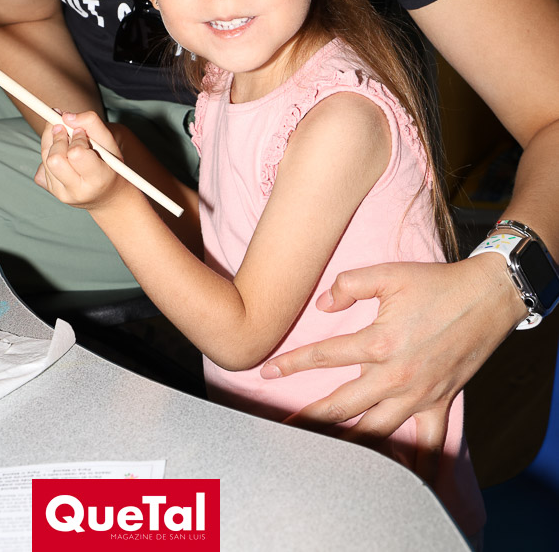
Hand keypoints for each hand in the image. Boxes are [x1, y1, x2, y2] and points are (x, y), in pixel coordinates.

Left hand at [34, 110, 125, 210]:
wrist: (106, 196)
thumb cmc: (110, 167)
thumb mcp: (110, 144)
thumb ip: (92, 123)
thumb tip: (65, 116)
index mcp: (97, 180)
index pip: (76, 153)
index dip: (76, 137)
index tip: (80, 131)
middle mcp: (76, 191)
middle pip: (54, 159)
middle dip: (59, 138)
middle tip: (68, 131)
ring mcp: (60, 193)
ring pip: (45, 158)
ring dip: (53, 143)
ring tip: (67, 142)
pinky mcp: (49, 190)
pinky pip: (41, 165)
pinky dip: (50, 155)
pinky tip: (64, 157)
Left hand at [260, 256, 524, 479]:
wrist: (487, 298)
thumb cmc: (436, 283)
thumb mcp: (388, 273)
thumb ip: (349, 284)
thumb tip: (323, 305)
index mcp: (380, 342)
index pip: (325, 356)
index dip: (292, 363)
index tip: (267, 372)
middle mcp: (397, 376)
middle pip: (343, 405)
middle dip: (310, 417)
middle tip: (285, 429)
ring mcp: (419, 395)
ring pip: (376, 430)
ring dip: (348, 444)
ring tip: (323, 454)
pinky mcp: (440, 403)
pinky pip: (425, 443)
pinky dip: (412, 463)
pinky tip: (398, 480)